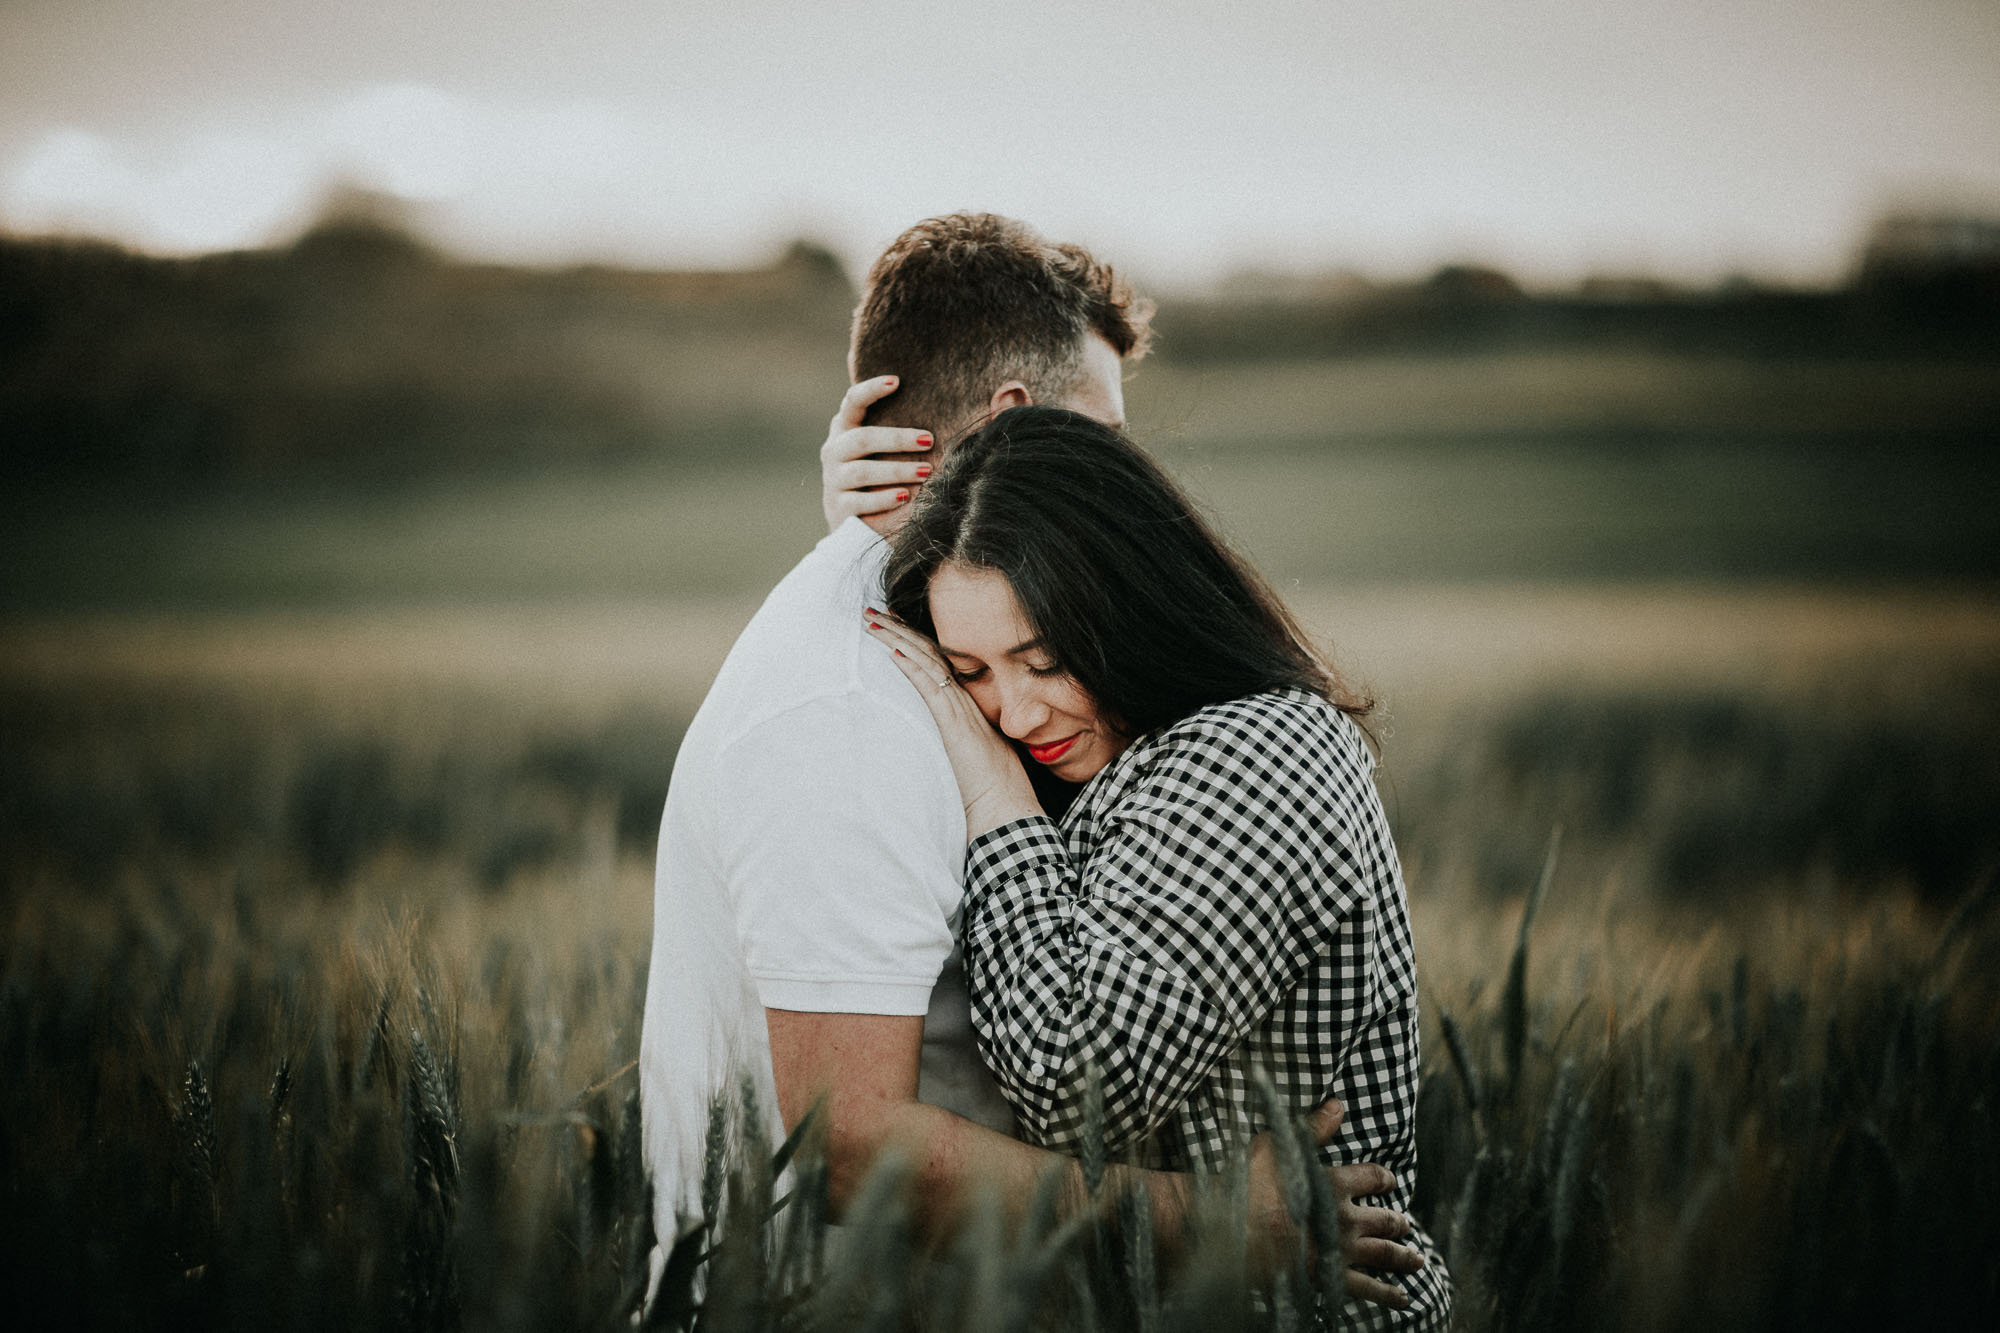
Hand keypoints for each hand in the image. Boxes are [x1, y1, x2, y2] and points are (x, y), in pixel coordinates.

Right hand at [821, 375, 934, 531]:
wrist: (856, 524)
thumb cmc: (881, 477)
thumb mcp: (887, 451)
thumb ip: (908, 430)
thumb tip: (977, 405)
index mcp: (845, 429)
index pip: (852, 402)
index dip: (871, 390)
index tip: (896, 381)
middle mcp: (834, 451)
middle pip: (862, 439)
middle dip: (897, 439)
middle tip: (929, 440)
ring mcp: (833, 480)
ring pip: (862, 471)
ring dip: (896, 470)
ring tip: (926, 472)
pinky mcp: (838, 508)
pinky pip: (860, 501)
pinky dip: (884, 498)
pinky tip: (905, 496)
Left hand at [863, 609, 1041, 838]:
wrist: (1005, 806)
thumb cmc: (992, 788)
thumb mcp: (974, 753)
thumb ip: (962, 736)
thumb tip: (948, 733)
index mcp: (967, 704)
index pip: (938, 661)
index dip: (915, 639)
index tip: (892, 622)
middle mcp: (963, 699)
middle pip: (929, 653)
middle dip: (900, 630)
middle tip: (873, 609)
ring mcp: (960, 708)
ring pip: (927, 661)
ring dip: (898, 639)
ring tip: (873, 620)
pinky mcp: (955, 722)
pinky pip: (930, 685)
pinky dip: (911, 666)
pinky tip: (892, 650)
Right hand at [1246, 1099, 1422, 1308]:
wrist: (1231, 1233)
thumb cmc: (1246, 1187)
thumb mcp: (1274, 1146)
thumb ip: (1311, 1129)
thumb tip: (1337, 1105)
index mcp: (1335, 1184)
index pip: (1372, 1178)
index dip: (1384, 1179)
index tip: (1390, 1182)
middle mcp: (1345, 1218)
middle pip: (1385, 1220)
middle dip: (1398, 1223)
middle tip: (1406, 1225)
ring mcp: (1341, 1250)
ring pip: (1385, 1254)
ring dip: (1404, 1257)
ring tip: (1418, 1259)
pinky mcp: (1331, 1278)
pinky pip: (1368, 1288)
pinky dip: (1388, 1294)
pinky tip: (1402, 1299)